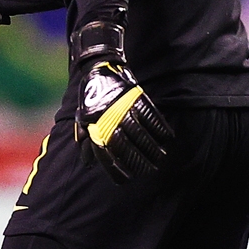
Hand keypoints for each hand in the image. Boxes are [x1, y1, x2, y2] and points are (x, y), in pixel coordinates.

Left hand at [73, 20, 171, 182]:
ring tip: (160, 157)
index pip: (106, 154)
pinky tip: (167, 137)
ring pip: (140, 133)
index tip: (126, 179)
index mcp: (94, 126)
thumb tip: (88, 164)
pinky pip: (150, 116)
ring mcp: (123, 109)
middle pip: (126, 146)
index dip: (116, 168)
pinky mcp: (135, 98)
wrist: (98, 69)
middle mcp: (108, 120)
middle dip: (139, 161)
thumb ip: (85, 141)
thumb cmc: (89, 98)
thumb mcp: (81, 118)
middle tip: (149, 170)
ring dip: (152, 148)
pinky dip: (160, 128)